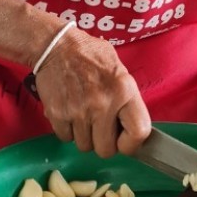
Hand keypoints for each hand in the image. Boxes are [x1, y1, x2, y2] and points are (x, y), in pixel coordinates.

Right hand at [35, 26, 150, 158]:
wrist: (56, 45)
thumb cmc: (90, 55)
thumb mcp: (119, 68)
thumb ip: (127, 98)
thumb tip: (132, 126)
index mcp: (124, 91)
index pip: (139, 132)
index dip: (132, 144)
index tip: (124, 140)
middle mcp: (103, 104)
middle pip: (106, 150)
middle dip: (103, 143)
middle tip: (100, 127)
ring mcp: (79, 111)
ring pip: (84, 146)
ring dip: (84, 135)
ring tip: (83, 114)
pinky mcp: (57, 114)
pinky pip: (65, 138)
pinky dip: (67, 130)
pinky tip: (69, 112)